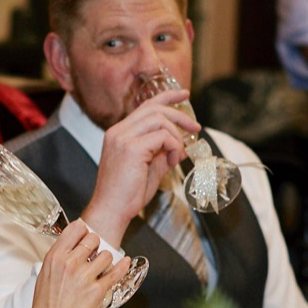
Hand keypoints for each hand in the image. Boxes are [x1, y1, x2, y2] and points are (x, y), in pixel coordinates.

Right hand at [23, 220, 124, 307]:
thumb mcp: (44, 276)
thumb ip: (59, 258)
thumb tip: (72, 245)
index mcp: (55, 257)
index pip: (76, 228)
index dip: (83, 231)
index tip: (85, 236)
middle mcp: (70, 263)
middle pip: (93, 238)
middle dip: (95, 246)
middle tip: (93, 256)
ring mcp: (84, 277)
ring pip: (105, 255)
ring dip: (104, 261)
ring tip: (98, 271)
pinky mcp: (97, 291)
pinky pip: (115, 272)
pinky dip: (122, 266)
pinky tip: (125, 262)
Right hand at [84, 91, 199, 242]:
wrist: (111, 212)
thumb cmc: (127, 195)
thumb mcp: (149, 170)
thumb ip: (163, 154)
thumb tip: (182, 147)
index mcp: (119, 133)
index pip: (146, 106)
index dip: (167, 97)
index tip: (184, 95)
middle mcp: (119, 131)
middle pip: (155, 109)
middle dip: (179, 115)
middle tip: (196, 127)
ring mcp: (123, 138)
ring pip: (159, 119)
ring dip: (176, 136)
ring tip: (178, 156)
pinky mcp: (131, 148)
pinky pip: (161, 137)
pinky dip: (173, 146)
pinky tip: (173, 162)